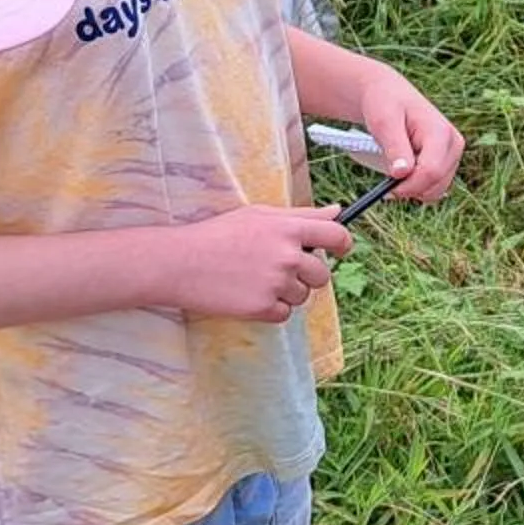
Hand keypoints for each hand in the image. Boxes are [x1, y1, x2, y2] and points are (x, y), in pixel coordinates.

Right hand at [149, 204, 349, 321]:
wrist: (180, 262)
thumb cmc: (219, 234)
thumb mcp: (259, 215)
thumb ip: (302, 215)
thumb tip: (337, 211)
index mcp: (288, 228)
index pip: (336, 235)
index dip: (342, 244)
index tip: (338, 250)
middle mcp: (287, 256)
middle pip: (322, 274)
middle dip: (307, 274)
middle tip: (278, 269)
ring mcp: (276, 283)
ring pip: (303, 296)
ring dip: (286, 292)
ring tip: (256, 280)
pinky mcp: (263, 308)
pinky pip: (284, 313)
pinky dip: (271, 309)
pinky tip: (249, 294)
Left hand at [352, 67, 465, 202]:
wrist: (389, 94)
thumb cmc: (384, 104)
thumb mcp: (384, 122)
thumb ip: (395, 147)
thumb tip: (401, 174)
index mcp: (441, 131)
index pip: (431, 171)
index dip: (408, 186)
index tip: (386, 190)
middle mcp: (454, 143)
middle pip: (436, 184)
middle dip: (410, 189)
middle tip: (386, 183)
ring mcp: (453, 153)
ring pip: (437, 190)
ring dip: (414, 189)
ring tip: (395, 171)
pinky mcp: (448, 161)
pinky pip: (435, 187)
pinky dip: (418, 187)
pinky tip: (404, 173)